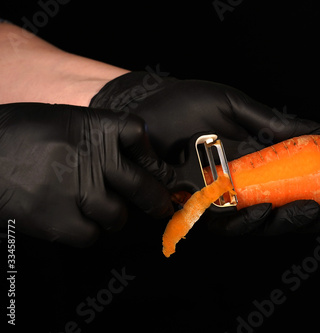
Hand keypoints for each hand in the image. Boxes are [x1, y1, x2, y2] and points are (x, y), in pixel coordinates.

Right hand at [0, 103, 174, 246]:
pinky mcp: (56, 219)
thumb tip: (134, 157)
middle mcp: (89, 156)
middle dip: (156, 199)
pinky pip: (90, 235)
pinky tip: (73, 219)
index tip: (155, 167)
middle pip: (141, 184)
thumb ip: (96, 135)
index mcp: (90, 125)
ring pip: (117, 215)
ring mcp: (75, 189)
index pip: (137, 133)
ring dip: (112, 216)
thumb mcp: (59, 120)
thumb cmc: (17, 137)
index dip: (150, 154)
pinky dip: (86, 231)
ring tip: (96, 209)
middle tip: (162, 206)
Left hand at [89, 72, 319, 235]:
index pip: (288, 192)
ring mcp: (213, 203)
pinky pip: (219, 222)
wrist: (141, 108)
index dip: (315, 207)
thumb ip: (272, 123)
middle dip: (303, 219)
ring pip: (251, 225)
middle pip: (275, 215)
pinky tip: (263, 209)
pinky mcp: (188, 211)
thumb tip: (319, 129)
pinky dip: (243, 219)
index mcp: (250, 167)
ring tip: (305, 211)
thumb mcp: (234, 107)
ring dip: (280, 222)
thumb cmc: (184, 106)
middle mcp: (234, 191)